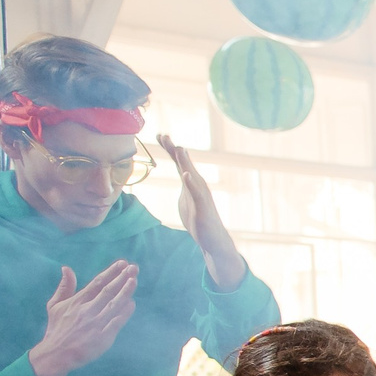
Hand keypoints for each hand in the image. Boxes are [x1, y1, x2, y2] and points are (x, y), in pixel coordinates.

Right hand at [27, 260, 139, 375]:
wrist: (56, 354)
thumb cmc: (57, 328)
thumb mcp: (55, 305)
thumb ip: (64, 287)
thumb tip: (66, 268)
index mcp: (77, 302)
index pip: (97, 283)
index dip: (110, 272)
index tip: (122, 263)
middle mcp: (87, 310)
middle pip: (108, 291)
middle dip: (122, 278)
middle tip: (134, 268)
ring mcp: (96, 323)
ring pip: (114, 304)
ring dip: (126, 292)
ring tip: (134, 280)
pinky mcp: (103, 337)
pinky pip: (116, 322)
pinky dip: (125, 312)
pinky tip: (132, 303)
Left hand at [160, 135, 245, 290]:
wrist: (214, 240)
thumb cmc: (200, 220)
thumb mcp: (187, 198)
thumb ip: (185, 185)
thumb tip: (182, 174)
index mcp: (191, 183)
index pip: (179, 162)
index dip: (170, 148)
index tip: (161, 135)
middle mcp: (198, 185)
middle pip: (184, 164)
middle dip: (174, 149)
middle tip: (163, 135)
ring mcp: (201, 195)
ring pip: (191, 175)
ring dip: (184, 162)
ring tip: (178, 149)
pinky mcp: (203, 207)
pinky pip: (196, 193)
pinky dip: (191, 183)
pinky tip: (185, 174)